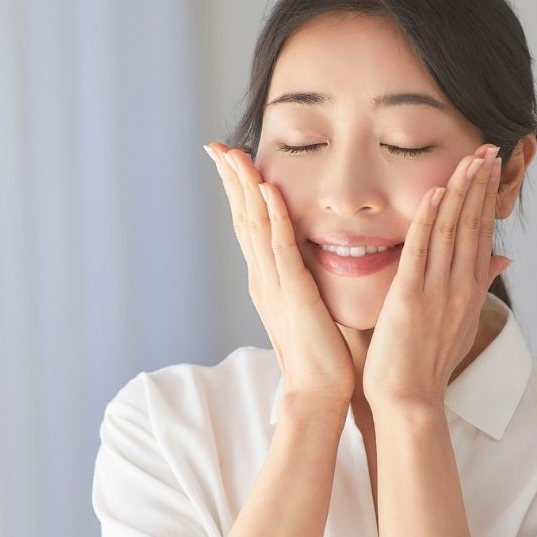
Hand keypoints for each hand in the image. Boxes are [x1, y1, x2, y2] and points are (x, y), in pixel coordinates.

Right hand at [204, 143, 355, 407]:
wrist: (318, 390)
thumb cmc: (321, 354)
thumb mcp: (310, 305)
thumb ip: (306, 279)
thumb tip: (314, 257)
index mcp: (268, 279)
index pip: (250, 225)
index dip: (238, 191)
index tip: (229, 160)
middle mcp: (264, 277)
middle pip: (243, 217)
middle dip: (230, 179)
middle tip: (216, 146)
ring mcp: (275, 283)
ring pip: (255, 225)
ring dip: (244, 187)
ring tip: (234, 155)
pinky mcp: (294, 291)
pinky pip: (281, 246)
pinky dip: (273, 216)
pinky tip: (267, 189)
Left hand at [362, 143, 511, 409]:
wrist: (410, 399)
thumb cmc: (428, 362)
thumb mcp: (462, 320)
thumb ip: (480, 284)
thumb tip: (504, 259)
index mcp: (470, 288)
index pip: (481, 232)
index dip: (487, 196)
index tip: (492, 165)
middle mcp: (459, 286)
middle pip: (473, 224)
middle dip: (481, 183)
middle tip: (489, 147)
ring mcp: (437, 290)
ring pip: (452, 230)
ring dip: (461, 191)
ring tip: (471, 158)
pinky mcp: (411, 297)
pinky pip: (421, 250)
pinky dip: (429, 219)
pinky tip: (437, 192)